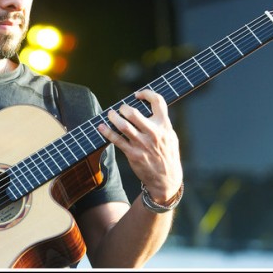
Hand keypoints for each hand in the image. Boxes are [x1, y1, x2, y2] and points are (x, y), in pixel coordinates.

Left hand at [98, 89, 182, 203]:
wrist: (167, 179)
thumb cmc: (167, 154)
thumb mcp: (170, 135)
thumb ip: (161, 122)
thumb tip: (148, 107)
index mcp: (164, 125)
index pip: (158, 101)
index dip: (146, 93)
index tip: (138, 95)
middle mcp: (153, 133)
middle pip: (133, 113)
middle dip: (123, 107)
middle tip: (121, 108)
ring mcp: (142, 144)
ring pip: (123, 125)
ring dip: (113, 117)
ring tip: (110, 114)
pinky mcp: (133, 154)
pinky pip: (116, 140)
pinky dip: (107, 132)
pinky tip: (101, 127)